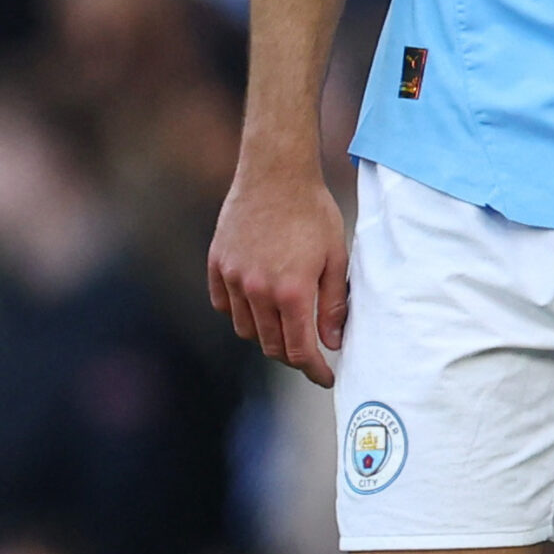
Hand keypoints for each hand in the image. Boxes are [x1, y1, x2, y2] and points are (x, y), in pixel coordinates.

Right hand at [206, 158, 350, 386]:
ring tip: (287, 324)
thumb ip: (333, 303)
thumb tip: (332, 342)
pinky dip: (242, 313)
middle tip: (310, 351)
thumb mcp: (336, 256)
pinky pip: (225, 306)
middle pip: (271, 345)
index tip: (326, 378)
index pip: (299, 349)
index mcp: (291, 291)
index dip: (314, 370)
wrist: (276, 175)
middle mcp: (257, 290)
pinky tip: (259, 304)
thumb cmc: (313, 212)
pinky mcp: (216, 266)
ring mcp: (232, 279)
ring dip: (267, 335)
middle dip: (293, 355)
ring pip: (246, 330)